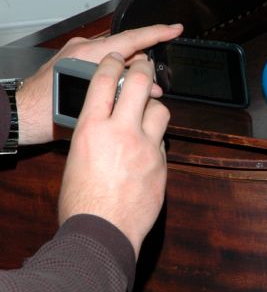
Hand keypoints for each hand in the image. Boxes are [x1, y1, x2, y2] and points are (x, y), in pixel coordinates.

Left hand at [16, 23, 182, 145]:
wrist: (18, 115)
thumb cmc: (44, 113)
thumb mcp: (89, 103)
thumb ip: (120, 92)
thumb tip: (147, 90)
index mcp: (87, 54)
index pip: (130, 39)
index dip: (157, 33)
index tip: (175, 28)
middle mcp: (83, 49)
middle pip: (126, 48)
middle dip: (146, 64)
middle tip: (159, 82)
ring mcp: (77, 54)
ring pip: (116, 58)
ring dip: (132, 73)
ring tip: (145, 92)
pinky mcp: (74, 63)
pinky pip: (103, 63)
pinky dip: (117, 75)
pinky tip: (124, 90)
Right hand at [58, 52, 169, 255]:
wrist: (102, 233)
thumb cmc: (81, 201)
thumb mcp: (76, 158)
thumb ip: (94, 134)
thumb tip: (105, 120)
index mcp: (93, 128)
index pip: (104, 80)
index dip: (113, 63)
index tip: (117, 58)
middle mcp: (122, 132)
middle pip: (140, 83)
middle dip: (144, 68)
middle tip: (145, 65)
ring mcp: (146, 148)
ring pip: (161, 111)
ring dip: (154, 107)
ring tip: (148, 113)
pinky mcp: (162, 165)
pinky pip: (163, 142)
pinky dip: (156, 140)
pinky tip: (148, 149)